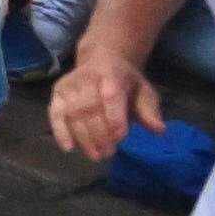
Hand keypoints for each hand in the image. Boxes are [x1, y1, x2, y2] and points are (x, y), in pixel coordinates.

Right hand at [48, 42, 147, 162]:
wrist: (102, 60)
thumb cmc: (126, 82)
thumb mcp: (144, 91)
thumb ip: (149, 110)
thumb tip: (159, 129)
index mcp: (112, 74)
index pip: (111, 95)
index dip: (114, 117)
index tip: (120, 138)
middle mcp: (87, 78)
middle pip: (89, 108)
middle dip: (98, 134)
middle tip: (107, 153)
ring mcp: (69, 85)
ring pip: (72, 114)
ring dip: (83, 137)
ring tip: (95, 155)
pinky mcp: (57, 93)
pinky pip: (56, 114)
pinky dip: (60, 132)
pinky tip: (69, 147)